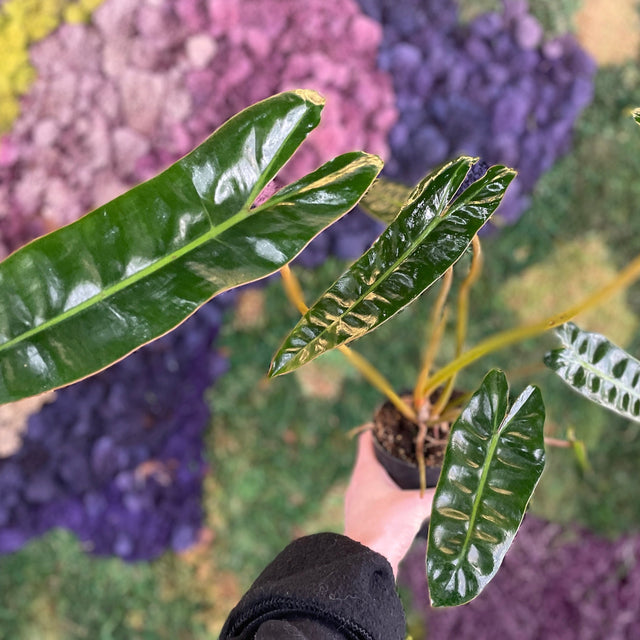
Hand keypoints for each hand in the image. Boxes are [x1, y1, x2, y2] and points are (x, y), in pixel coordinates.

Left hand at [344, 429, 434, 576]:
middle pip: (371, 460)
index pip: (367, 439)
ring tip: (412, 473)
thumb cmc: (385, 526)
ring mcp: (358, 504)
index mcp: (365, 471)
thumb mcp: (415, 505)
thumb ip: (439, 494)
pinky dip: (388, 497)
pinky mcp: (363, 522)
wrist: (365, 564)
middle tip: (412, 447)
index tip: (396, 421)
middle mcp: (357, 484)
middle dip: (390, 453)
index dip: (379, 428)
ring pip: (373, 482)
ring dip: (389, 477)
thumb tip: (465, 485)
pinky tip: (404, 503)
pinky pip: (375, 502)